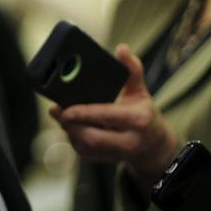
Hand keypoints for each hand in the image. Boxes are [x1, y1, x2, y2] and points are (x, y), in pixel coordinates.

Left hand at [50, 43, 179, 191]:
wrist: (153, 147)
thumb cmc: (144, 116)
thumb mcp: (141, 92)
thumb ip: (132, 70)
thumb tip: (122, 49)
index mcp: (138, 120)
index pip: (107, 116)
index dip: (84, 113)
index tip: (65, 108)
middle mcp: (128, 141)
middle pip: (92, 138)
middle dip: (71, 125)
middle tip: (57, 110)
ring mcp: (115, 154)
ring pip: (84, 146)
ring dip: (69, 130)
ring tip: (61, 113)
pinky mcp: (103, 160)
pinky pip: (83, 151)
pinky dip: (73, 136)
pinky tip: (70, 124)